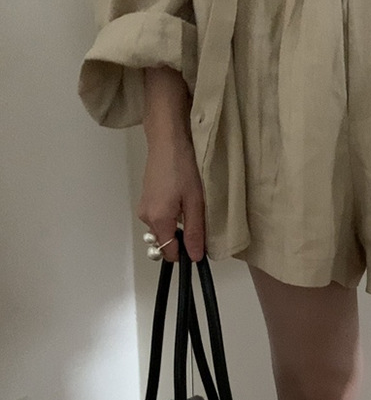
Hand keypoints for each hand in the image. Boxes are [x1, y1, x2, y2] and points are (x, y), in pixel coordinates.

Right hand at [136, 130, 205, 263]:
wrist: (167, 142)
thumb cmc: (183, 169)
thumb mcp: (195, 203)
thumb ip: (194, 232)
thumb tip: (195, 257)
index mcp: (158, 220)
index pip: (168, 252)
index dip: (185, 253)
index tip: (199, 245)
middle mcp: (146, 217)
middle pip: (163, 242)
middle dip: (180, 240)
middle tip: (197, 222)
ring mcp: (144, 207)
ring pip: (161, 230)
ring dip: (176, 226)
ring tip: (190, 207)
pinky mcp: (146, 199)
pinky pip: (158, 218)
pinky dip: (170, 216)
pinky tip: (180, 200)